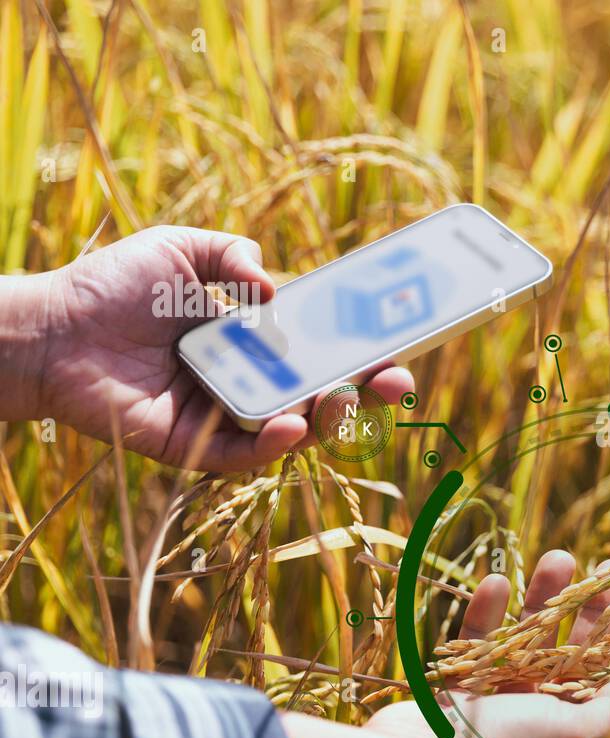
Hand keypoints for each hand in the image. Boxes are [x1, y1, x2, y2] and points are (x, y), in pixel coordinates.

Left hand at [20, 226, 413, 470]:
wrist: (50, 327)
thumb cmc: (109, 286)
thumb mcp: (179, 250)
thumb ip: (231, 255)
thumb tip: (276, 289)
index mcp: (252, 338)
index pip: (321, 347)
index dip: (363, 348)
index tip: (400, 341)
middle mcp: (247, 380)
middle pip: (322, 394)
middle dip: (366, 391)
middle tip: (395, 382)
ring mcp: (224, 417)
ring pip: (295, 429)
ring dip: (329, 417)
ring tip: (344, 397)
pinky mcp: (194, 448)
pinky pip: (244, 455)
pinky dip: (274, 445)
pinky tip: (292, 424)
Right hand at [364, 550, 609, 737]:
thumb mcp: (581, 734)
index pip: (609, 685)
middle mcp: (541, 730)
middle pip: (574, 659)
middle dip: (589, 612)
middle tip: (607, 567)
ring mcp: (499, 713)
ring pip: (529, 645)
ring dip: (543, 602)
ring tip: (559, 557)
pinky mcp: (458, 697)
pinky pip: (479, 649)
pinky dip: (487, 617)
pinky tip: (495, 582)